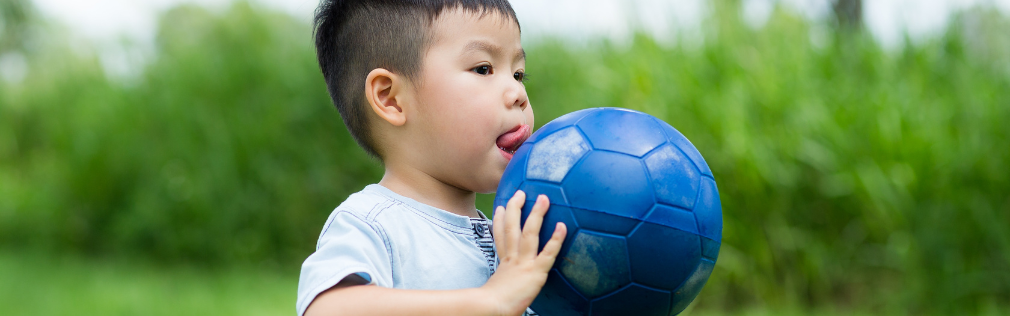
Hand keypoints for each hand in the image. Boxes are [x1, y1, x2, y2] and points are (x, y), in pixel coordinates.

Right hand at [480, 190, 567, 315]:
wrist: (492, 308)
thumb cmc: (493, 306)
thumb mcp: (496, 291)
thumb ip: (501, 286)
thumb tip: (502, 289)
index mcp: (504, 264)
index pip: (500, 238)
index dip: (499, 222)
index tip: (499, 208)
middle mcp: (512, 259)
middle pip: (512, 228)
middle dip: (515, 208)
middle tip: (519, 193)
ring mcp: (524, 263)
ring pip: (529, 233)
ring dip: (536, 214)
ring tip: (543, 198)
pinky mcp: (535, 271)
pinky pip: (548, 253)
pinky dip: (555, 239)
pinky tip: (562, 226)